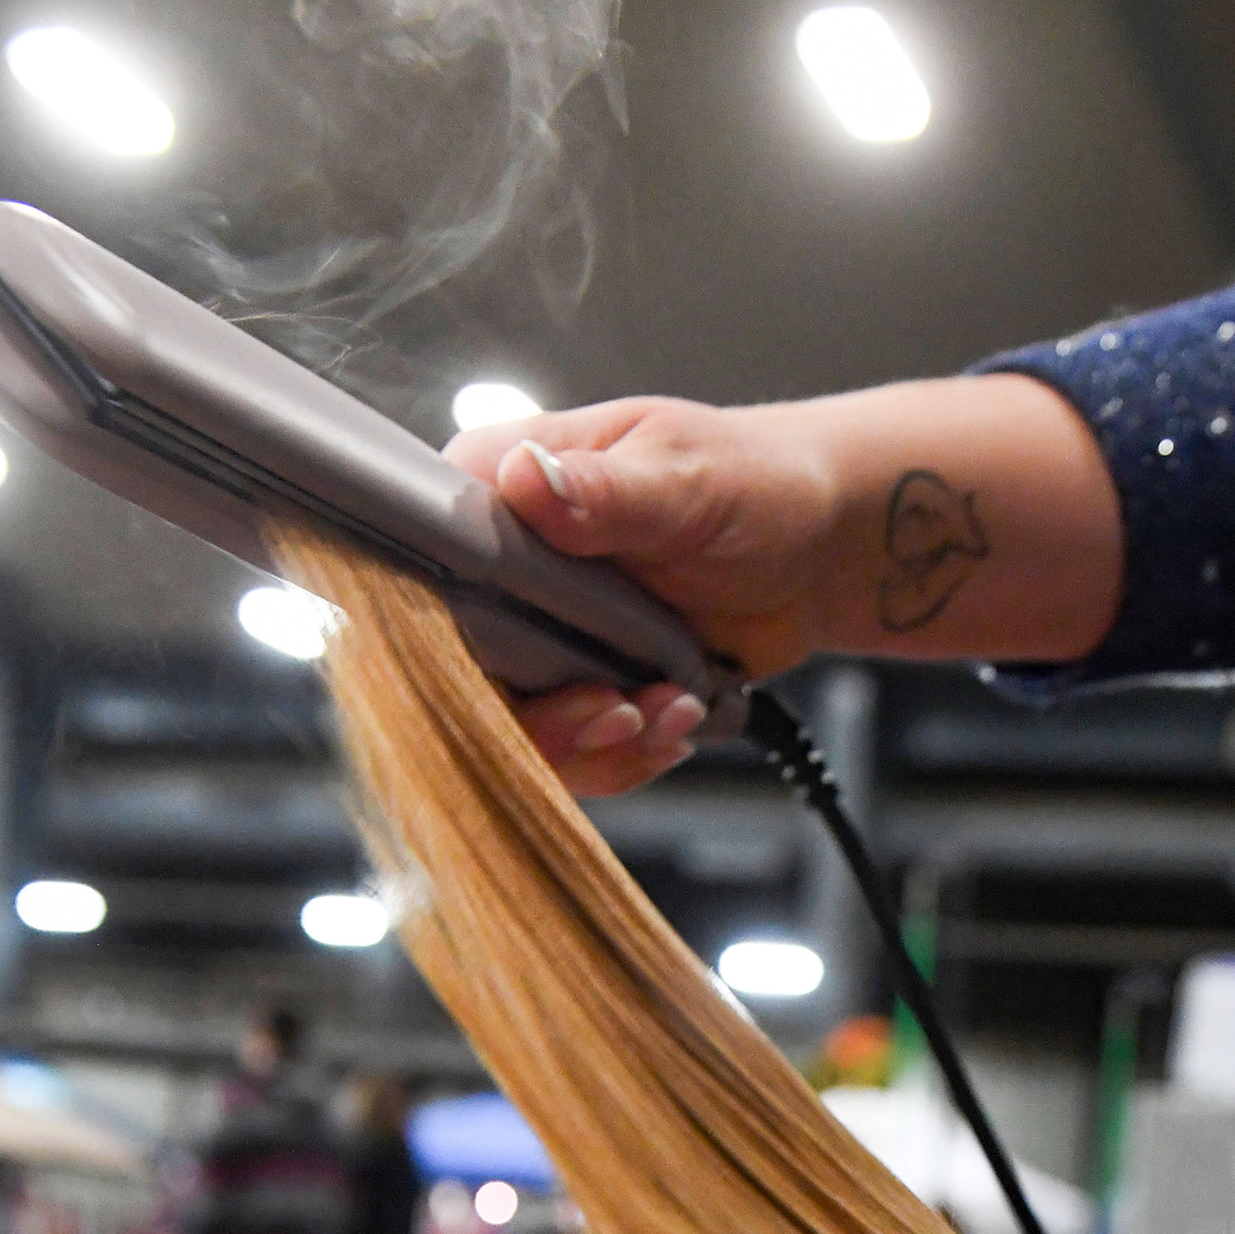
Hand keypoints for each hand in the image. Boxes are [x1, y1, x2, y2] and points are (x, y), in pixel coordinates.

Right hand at [446, 397, 839, 795]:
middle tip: (619, 710)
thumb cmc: (755, 482)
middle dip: (541, 716)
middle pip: (456, 674)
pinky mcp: (576, 689)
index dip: (446, 638)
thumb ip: (604, 492)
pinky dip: (625, 756)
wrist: (817, 550)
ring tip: (668, 707)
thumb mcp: (684, 477)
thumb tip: (527, 480)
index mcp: (494, 487)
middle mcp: (498, 568)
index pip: (417, 570)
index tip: (526, 670)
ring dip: (596, 743)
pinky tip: (675, 717)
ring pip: (511, 729)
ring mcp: (536, 637)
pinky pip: (569, 752)